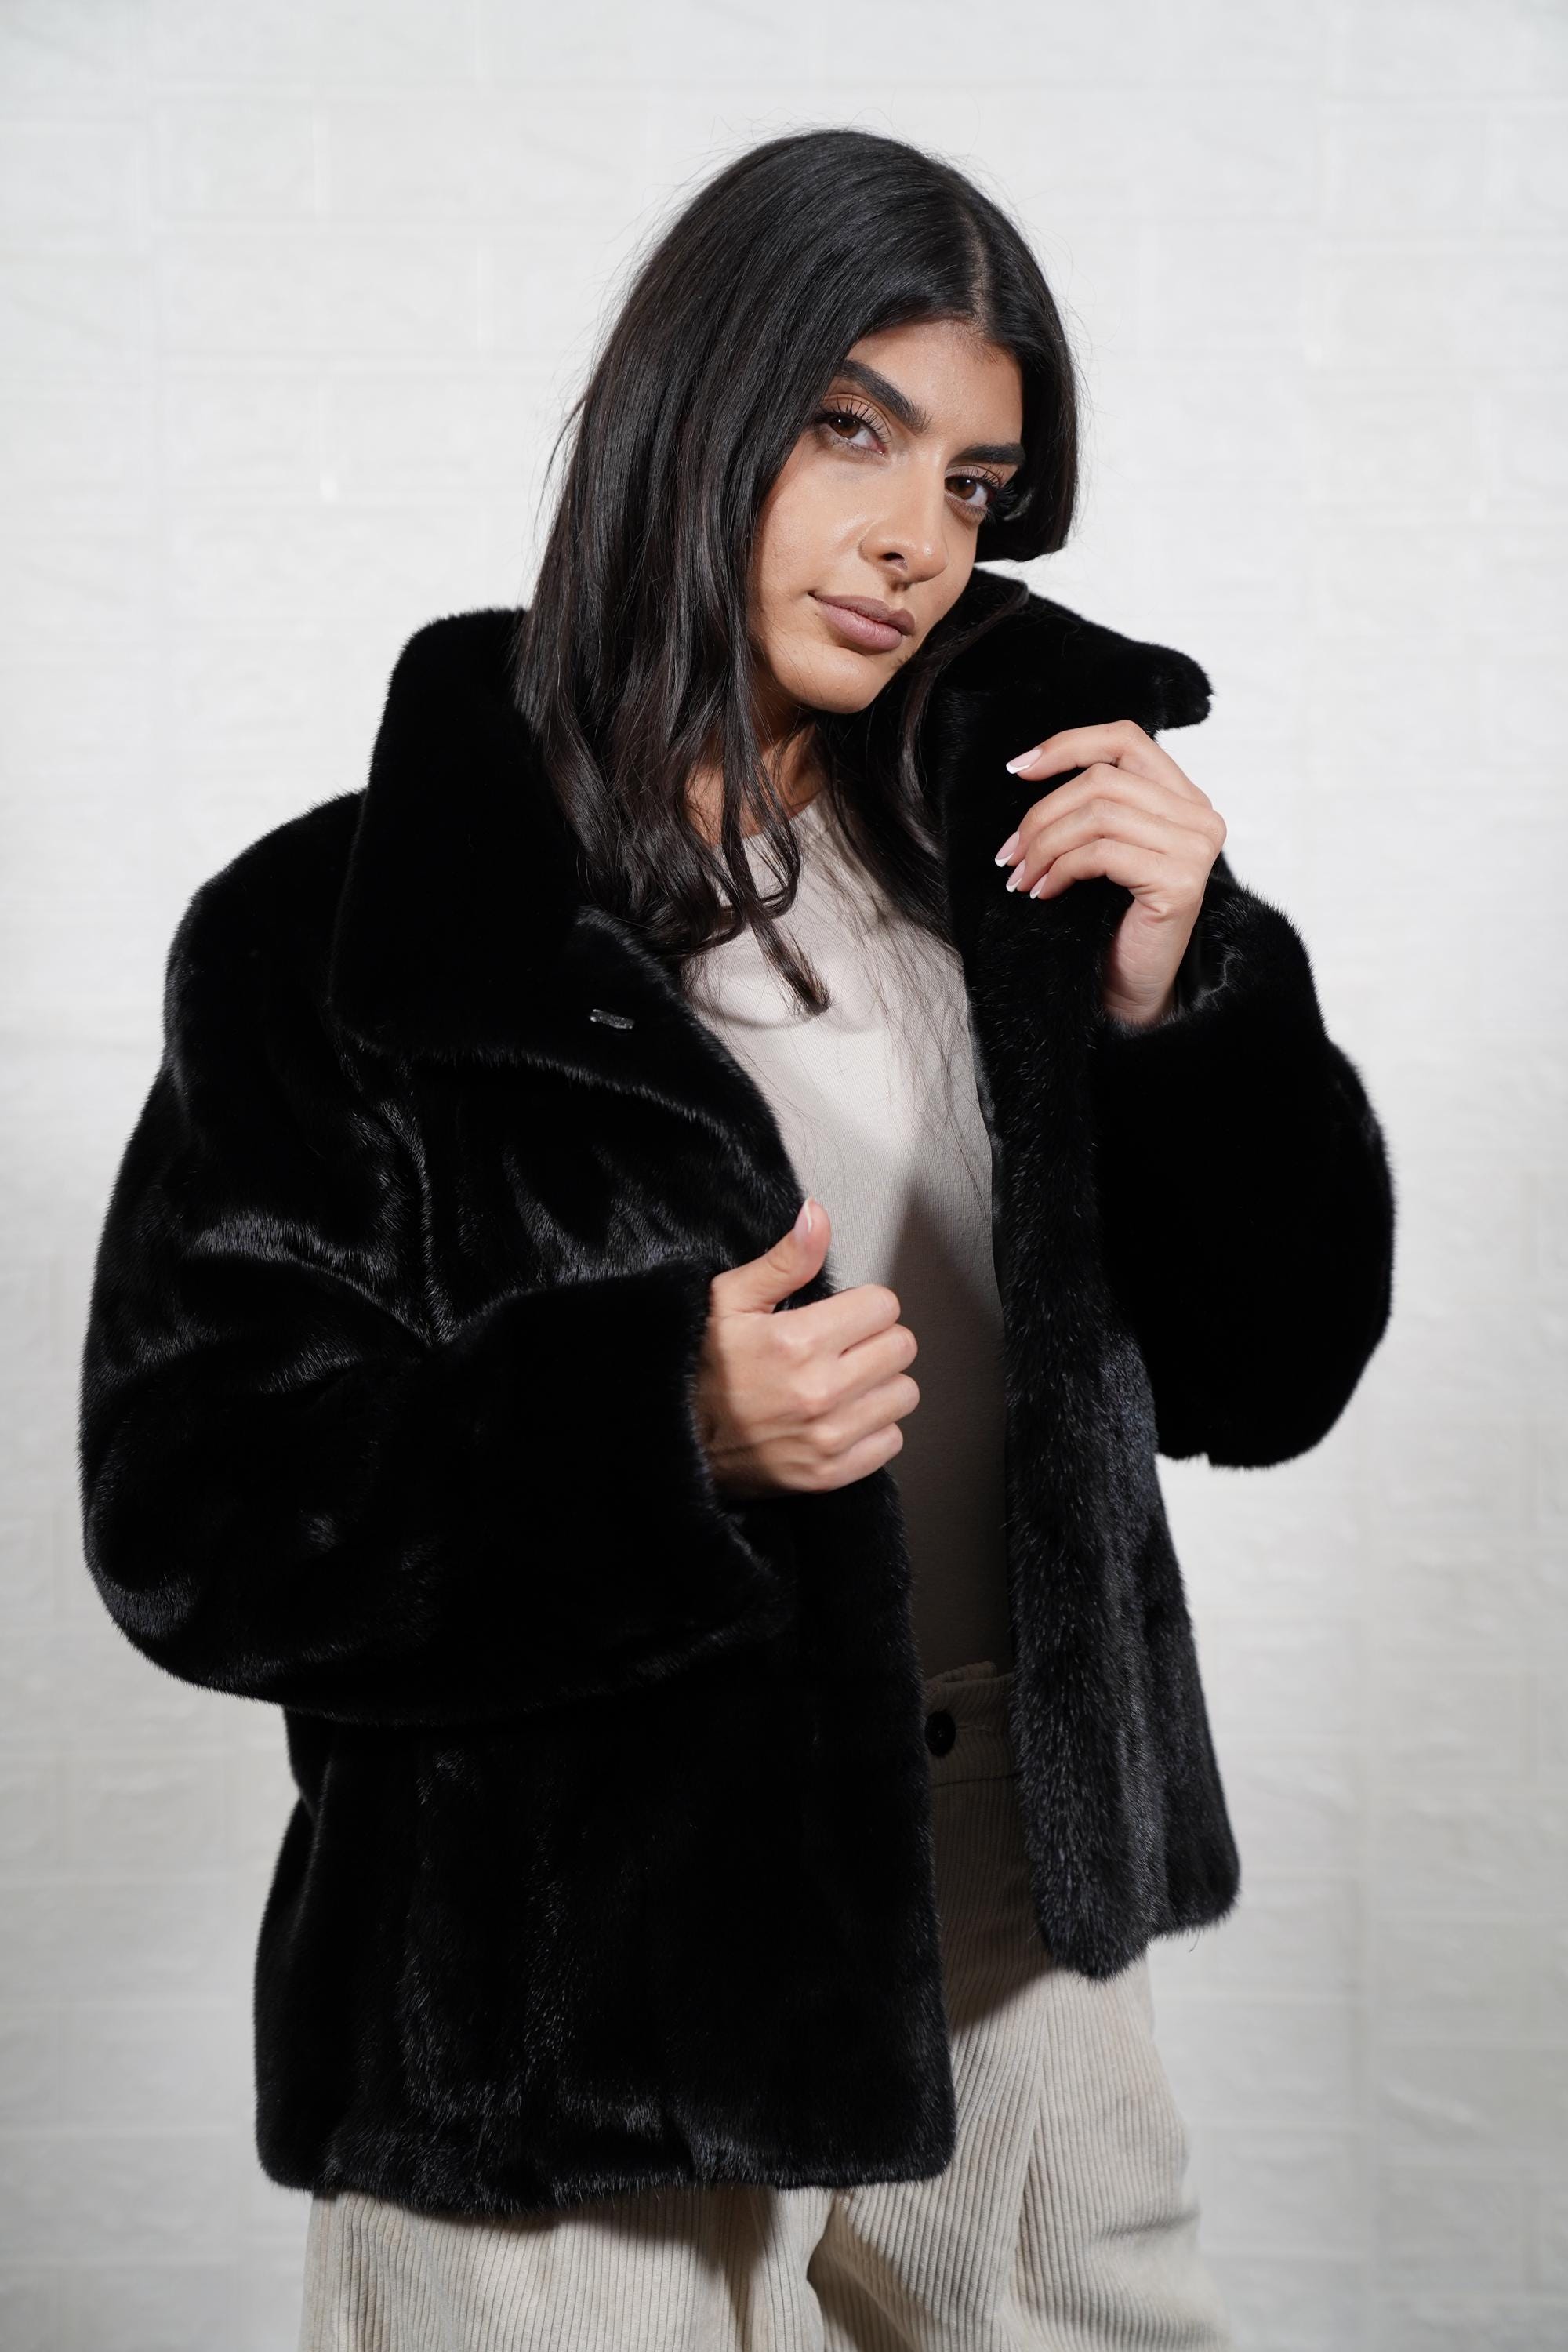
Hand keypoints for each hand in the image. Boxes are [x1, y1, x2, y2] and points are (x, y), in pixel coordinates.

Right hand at [695, 1199, 919, 1499]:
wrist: (679, 1440)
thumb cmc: (702, 1367)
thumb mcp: (730, 1299)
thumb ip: (786, 1259)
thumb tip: (817, 1216)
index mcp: (798, 1341)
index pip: (884, 1305)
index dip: (863, 1304)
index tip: (840, 1316)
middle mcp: (818, 1391)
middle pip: (901, 1347)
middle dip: (875, 1340)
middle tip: (842, 1347)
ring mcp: (827, 1436)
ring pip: (903, 1393)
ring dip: (879, 1384)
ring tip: (843, 1381)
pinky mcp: (830, 1473)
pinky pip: (891, 1441)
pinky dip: (873, 1428)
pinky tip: (841, 1417)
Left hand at [994, 720, 1226, 1027]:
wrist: (1130, 989)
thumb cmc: (1110, 921)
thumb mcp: (1099, 849)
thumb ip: (1090, 806)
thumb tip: (1026, 769)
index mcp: (1183, 798)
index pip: (1125, 739)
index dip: (1067, 745)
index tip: (1017, 769)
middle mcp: (1199, 816)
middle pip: (1101, 780)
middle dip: (1042, 815)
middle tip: (1010, 854)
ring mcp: (1196, 848)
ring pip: (1097, 815)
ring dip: (1045, 846)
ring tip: (1022, 877)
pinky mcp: (1181, 881)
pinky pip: (1102, 853)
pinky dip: (1061, 870)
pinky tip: (1045, 893)